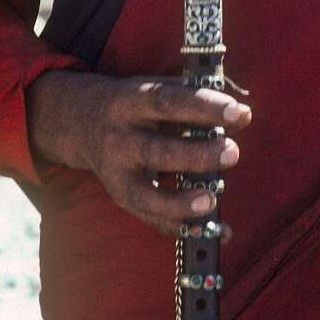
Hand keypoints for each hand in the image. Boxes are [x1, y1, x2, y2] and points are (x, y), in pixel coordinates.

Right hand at [26, 70, 247, 234]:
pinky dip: (181, 227)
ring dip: (182, 202)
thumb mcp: (152, 88)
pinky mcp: (121, 196)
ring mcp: (116, 172)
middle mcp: (119, 138)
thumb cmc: (133, 104)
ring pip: (147, 193)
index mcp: (130, 102)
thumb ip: (190, 98)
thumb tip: (240, 115)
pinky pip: (151, 217)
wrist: (79, 121)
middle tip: (233, 153)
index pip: (168, 102)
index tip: (239, 113)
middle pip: (157, 152)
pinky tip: (212, 230)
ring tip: (213, 202)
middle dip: (197, 156)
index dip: (204, 107)